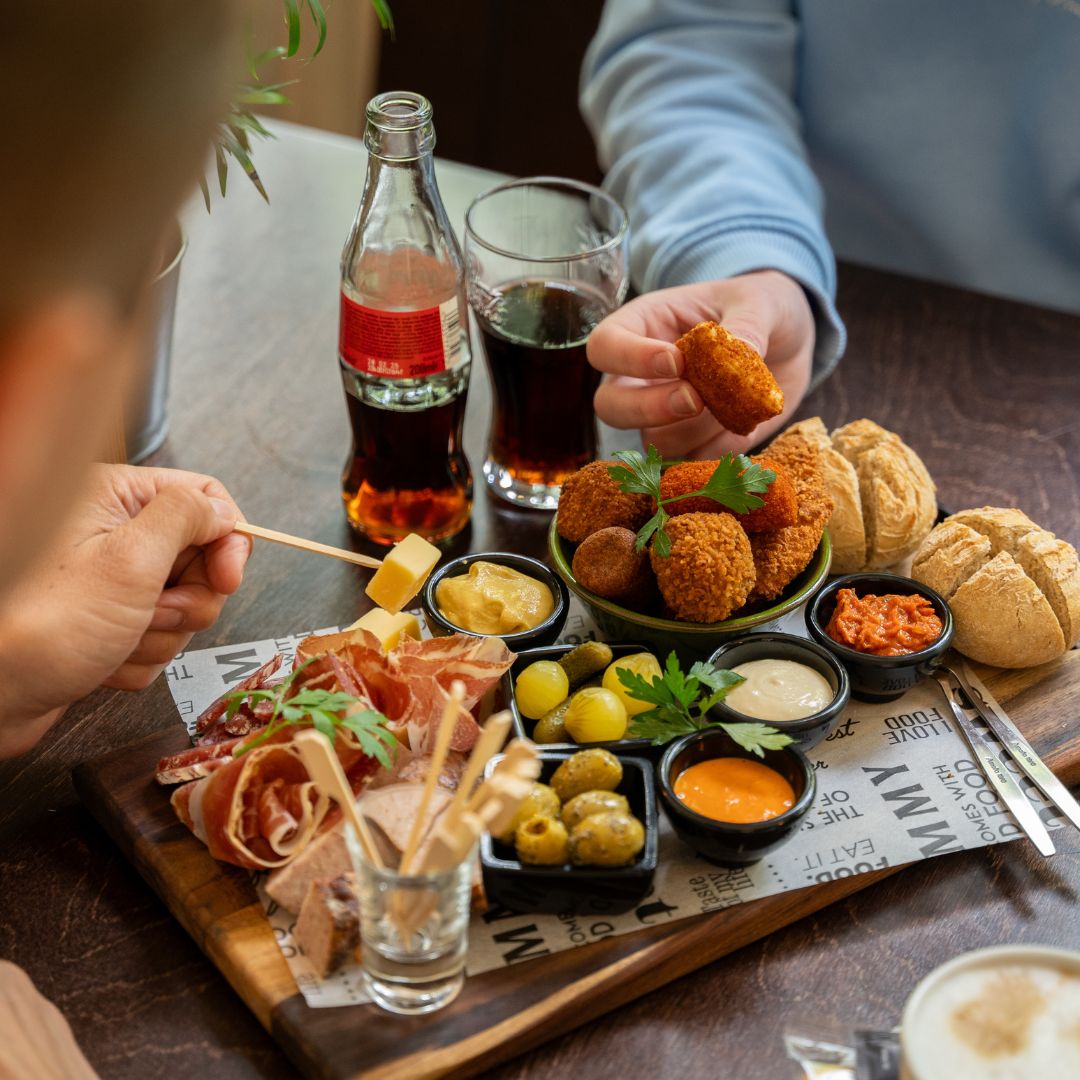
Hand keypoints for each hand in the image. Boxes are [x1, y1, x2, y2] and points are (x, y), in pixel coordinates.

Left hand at [0, 465, 250, 754]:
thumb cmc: (46, 624)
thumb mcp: (130, 560)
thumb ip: (185, 519)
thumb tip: (220, 509)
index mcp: (114, 497)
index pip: (203, 497)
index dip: (226, 539)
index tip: (226, 579)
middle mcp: (112, 531)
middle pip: (199, 557)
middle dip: (186, 599)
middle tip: (151, 613)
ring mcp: (110, 579)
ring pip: (182, 604)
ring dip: (160, 635)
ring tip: (117, 642)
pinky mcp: (108, 620)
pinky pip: (158, 637)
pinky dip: (140, 656)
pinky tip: (104, 661)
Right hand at [587, 271, 814, 458]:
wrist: (790, 342)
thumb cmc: (762, 308)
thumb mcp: (760, 302)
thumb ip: (747, 326)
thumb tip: (740, 355)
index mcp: (644, 326)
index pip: (605, 346)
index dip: (630, 358)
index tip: (676, 361)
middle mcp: (642, 375)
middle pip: (610, 406)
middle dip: (649, 408)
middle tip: (695, 400)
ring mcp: (663, 414)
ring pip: (653, 440)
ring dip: (695, 430)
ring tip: (738, 403)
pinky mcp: (693, 442)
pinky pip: (694, 459)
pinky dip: (721, 448)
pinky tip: (747, 423)